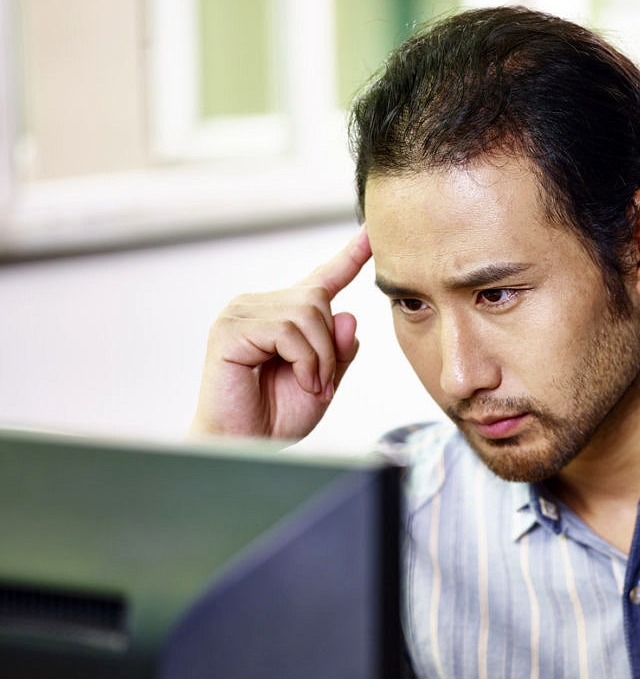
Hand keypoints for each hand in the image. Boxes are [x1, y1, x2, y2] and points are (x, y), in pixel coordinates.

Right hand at [189, 228, 372, 440]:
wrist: (244, 445)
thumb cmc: (277, 415)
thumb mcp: (325, 381)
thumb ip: (340, 350)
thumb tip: (349, 314)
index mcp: (286, 315)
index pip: (323, 278)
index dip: (350, 255)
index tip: (372, 232)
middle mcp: (261, 305)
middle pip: (318, 299)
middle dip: (330, 345)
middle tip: (322, 381)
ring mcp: (241, 314)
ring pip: (307, 313)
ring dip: (319, 357)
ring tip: (309, 384)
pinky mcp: (229, 330)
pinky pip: (286, 330)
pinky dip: (304, 359)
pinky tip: (298, 379)